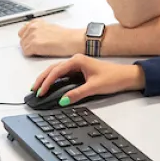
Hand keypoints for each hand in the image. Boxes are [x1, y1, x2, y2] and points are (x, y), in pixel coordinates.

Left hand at [18, 20, 83, 56]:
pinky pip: (26, 52)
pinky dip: (32, 54)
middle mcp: (33, 27)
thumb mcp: (49, 27)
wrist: (70, 40)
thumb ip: (38, 30)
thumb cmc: (64, 36)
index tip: (30, 42)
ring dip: (30, 50)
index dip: (27, 38)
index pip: (22, 31)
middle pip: (22, 40)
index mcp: (36, 22)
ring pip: (23, 47)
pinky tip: (41, 52)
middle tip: (38, 48)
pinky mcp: (34, 44)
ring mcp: (32, 35)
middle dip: (28, 44)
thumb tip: (33, 36)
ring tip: (41, 50)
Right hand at [31, 54, 145, 104]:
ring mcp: (78, 65)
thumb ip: (78, 94)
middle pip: (53, 68)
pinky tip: (51, 86)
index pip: (57, 71)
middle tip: (33, 89)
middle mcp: (76, 60)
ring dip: (47, 78)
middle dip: (42, 79)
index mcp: (78, 60)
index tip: (41, 92)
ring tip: (38, 88)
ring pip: (57, 70)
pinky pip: (63, 74)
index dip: (47, 82)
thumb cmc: (114, 77)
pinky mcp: (80, 70)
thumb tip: (63, 100)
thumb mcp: (94, 87)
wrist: (126, 76)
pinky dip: (55, 79)